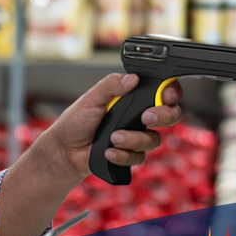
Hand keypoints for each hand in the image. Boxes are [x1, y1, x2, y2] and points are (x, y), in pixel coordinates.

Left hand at [39, 73, 182, 178]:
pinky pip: (139, 157)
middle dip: (164, 116)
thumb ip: (111, 85)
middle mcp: (138, 116)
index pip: (161, 91)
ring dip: (134, 139)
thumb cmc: (76, 121)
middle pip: (170, 115)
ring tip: (113, 138)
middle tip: (147, 117)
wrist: (65, 150)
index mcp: (132, 97)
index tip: (165, 95)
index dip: (170, 91)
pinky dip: (123, 155)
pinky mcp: (130, 154)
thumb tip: (132, 78)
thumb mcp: (91, 98)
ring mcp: (136, 136)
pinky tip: (108, 152)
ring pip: (153, 140)